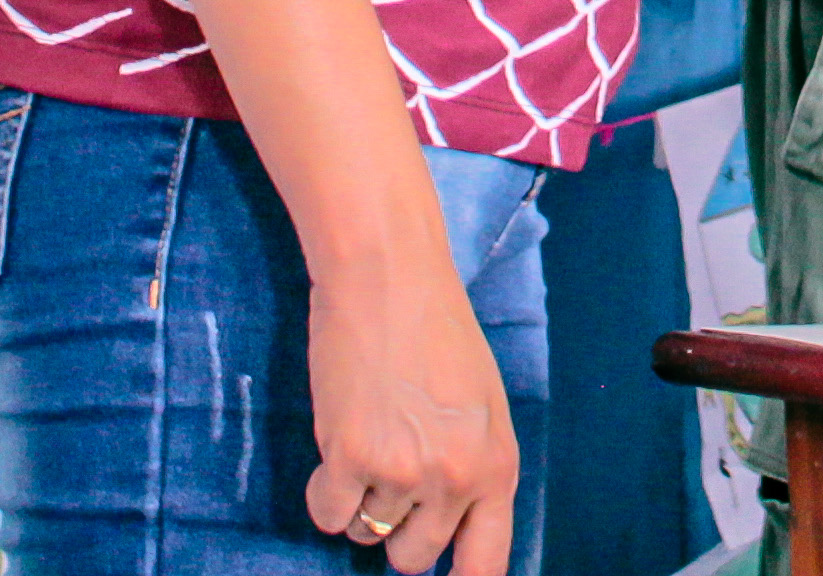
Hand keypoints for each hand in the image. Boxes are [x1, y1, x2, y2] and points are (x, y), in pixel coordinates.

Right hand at [303, 253, 518, 571]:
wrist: (389, 276)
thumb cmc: (436, 332)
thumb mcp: (482, 408)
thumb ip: (473, 472)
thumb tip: (451, 535)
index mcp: (497, 466)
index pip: (485, 563)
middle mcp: (455, 477)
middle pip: (413, 557)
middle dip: (397, 527)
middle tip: (391, 470)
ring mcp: (401, 471)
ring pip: (366, 531)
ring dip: (360, 496)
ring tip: (371, 431)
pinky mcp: (349, 456)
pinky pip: (327, 515)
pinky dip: (325, 490)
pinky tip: (339, 440)